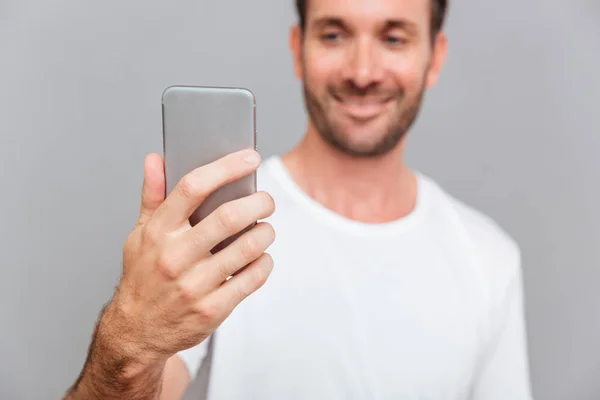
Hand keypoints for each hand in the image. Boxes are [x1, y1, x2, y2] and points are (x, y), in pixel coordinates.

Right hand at [115, 148, 274, 363]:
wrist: (136, 332)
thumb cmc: (143, 276)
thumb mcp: (139, 234)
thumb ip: (152, 196)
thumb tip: (155, 159)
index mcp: (158, 232)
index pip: (193, 187)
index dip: (226, 167)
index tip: (250, 158)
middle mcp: (175, 256)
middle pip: (229, 217)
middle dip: (259, 202)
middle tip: (266, 201)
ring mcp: (194, 285)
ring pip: (248, 248)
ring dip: (266, 233)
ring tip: (265, 229)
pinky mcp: (212, 310)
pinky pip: (253, 279)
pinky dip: (265, 263)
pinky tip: (261, 258)